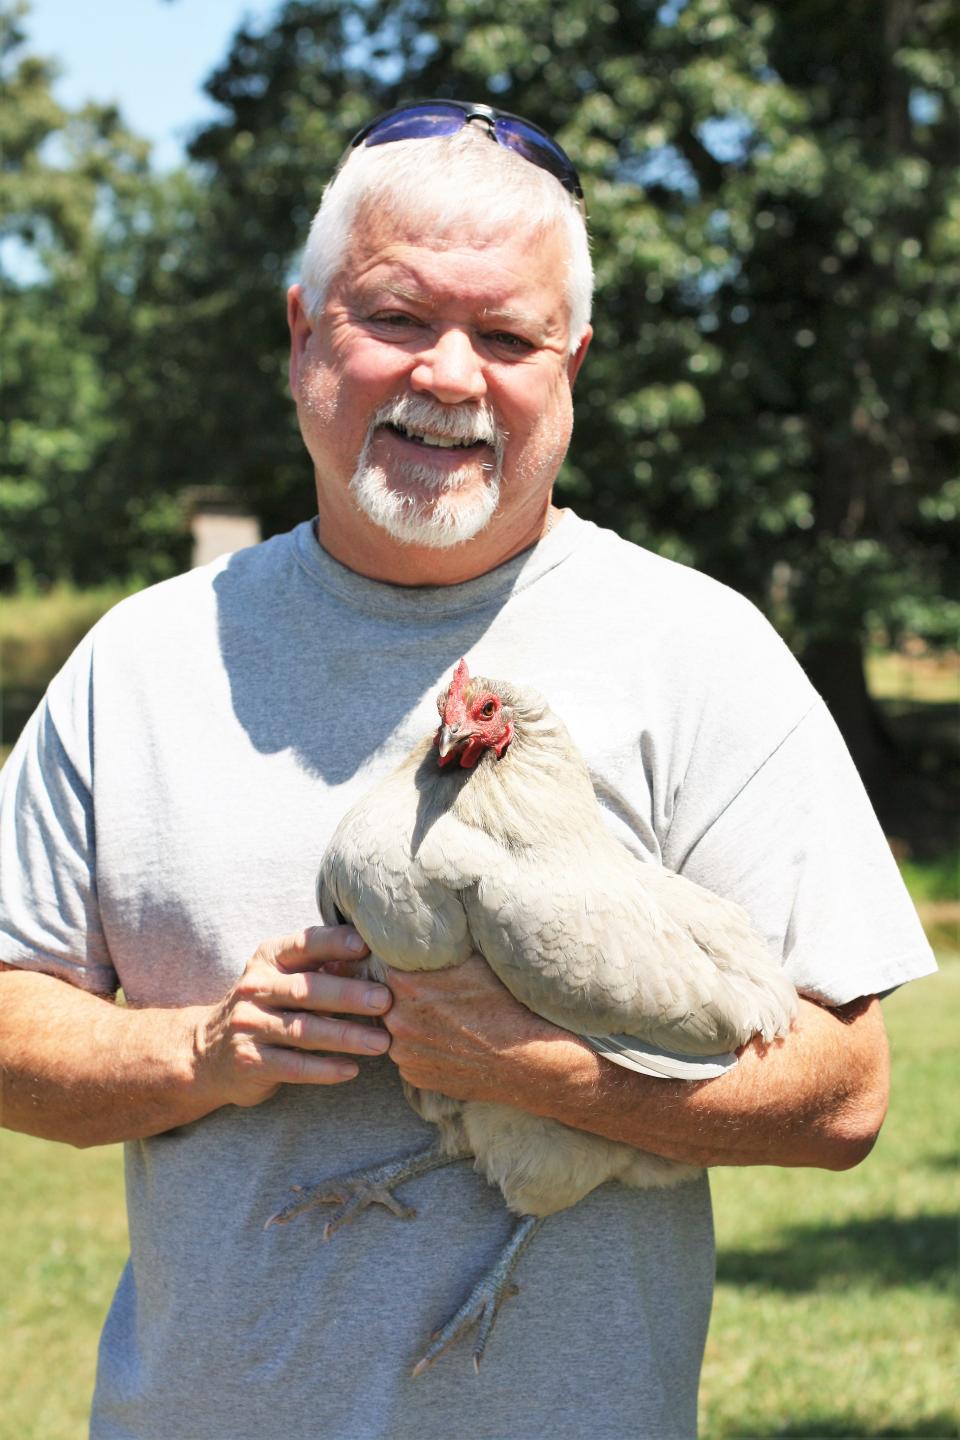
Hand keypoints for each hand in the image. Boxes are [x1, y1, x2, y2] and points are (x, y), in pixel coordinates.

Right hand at [193, 926, 391, 1108]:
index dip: (334, 943)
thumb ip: (320, 967)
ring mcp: (249, 1025)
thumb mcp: (283, 978)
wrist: (207, 1052)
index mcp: (268, 959)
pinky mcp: (249, 1061)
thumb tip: (379, 959)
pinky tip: (351, 1070)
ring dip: (346, 1036)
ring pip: (303, 1030)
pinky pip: (293, 1066)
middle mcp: (255, 988)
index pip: (304, 944)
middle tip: (385, 1000)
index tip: (366, 945)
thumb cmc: (266, 1007)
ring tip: (382, 1043)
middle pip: (306, 989)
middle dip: (348, 994)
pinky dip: (324, 1069)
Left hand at [383, 954, 583, 1104]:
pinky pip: (409, 1055)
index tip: (417, 964)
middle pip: (387, 997)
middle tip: (435, 994)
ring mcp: (403, 1052)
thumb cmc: (505, 1004)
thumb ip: (438, 950)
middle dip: (404, 994)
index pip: (385, 963)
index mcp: (406, 984)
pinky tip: (449, 1043)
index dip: (402, 962)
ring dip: (412, 1022)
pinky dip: (422, 1048)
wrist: (528, 1060)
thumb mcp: (473, 963)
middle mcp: (396, 1019)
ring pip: (397, 1028)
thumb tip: (418, 933)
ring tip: (445, 1021)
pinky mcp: (414, 1076)